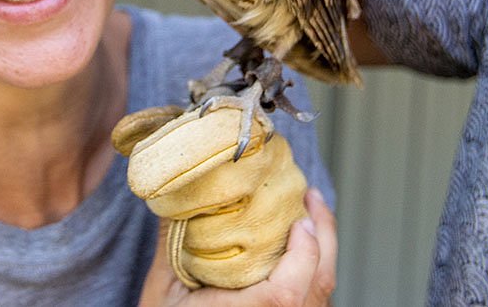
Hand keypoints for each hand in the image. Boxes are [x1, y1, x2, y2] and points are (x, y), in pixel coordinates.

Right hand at [137, 189, 336, 306]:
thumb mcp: (164, 288)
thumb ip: (175, 240)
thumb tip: (179, 190)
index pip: (284, 295)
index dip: (302, 254)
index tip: (299, 220)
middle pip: (319, 284)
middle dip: (323, 234)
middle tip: (310, 198)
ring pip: (322, 291)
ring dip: (321, 251)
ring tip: (308, 216)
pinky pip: (315, 298)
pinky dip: (314, 270)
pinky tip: (301, 249)